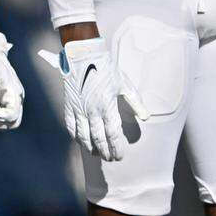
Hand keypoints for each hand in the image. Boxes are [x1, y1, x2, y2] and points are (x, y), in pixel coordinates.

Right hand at [39, 37, 147, 161]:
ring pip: (83, 135)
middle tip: (110, 159)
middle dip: (105, 151)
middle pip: (98, 138)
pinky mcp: (69, 106)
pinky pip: (71, 126)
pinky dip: (75, 137)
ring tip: (97, 154)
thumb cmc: (107, 69)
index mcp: (107, 106)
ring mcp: (79, 109)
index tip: (120, 156)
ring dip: (90, 147)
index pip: (113, 134)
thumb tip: (146, 117)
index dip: (116, 147)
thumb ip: (136, 102)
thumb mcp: (125, 84)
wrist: (84, 56)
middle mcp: (92, 110)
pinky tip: (80, 142)